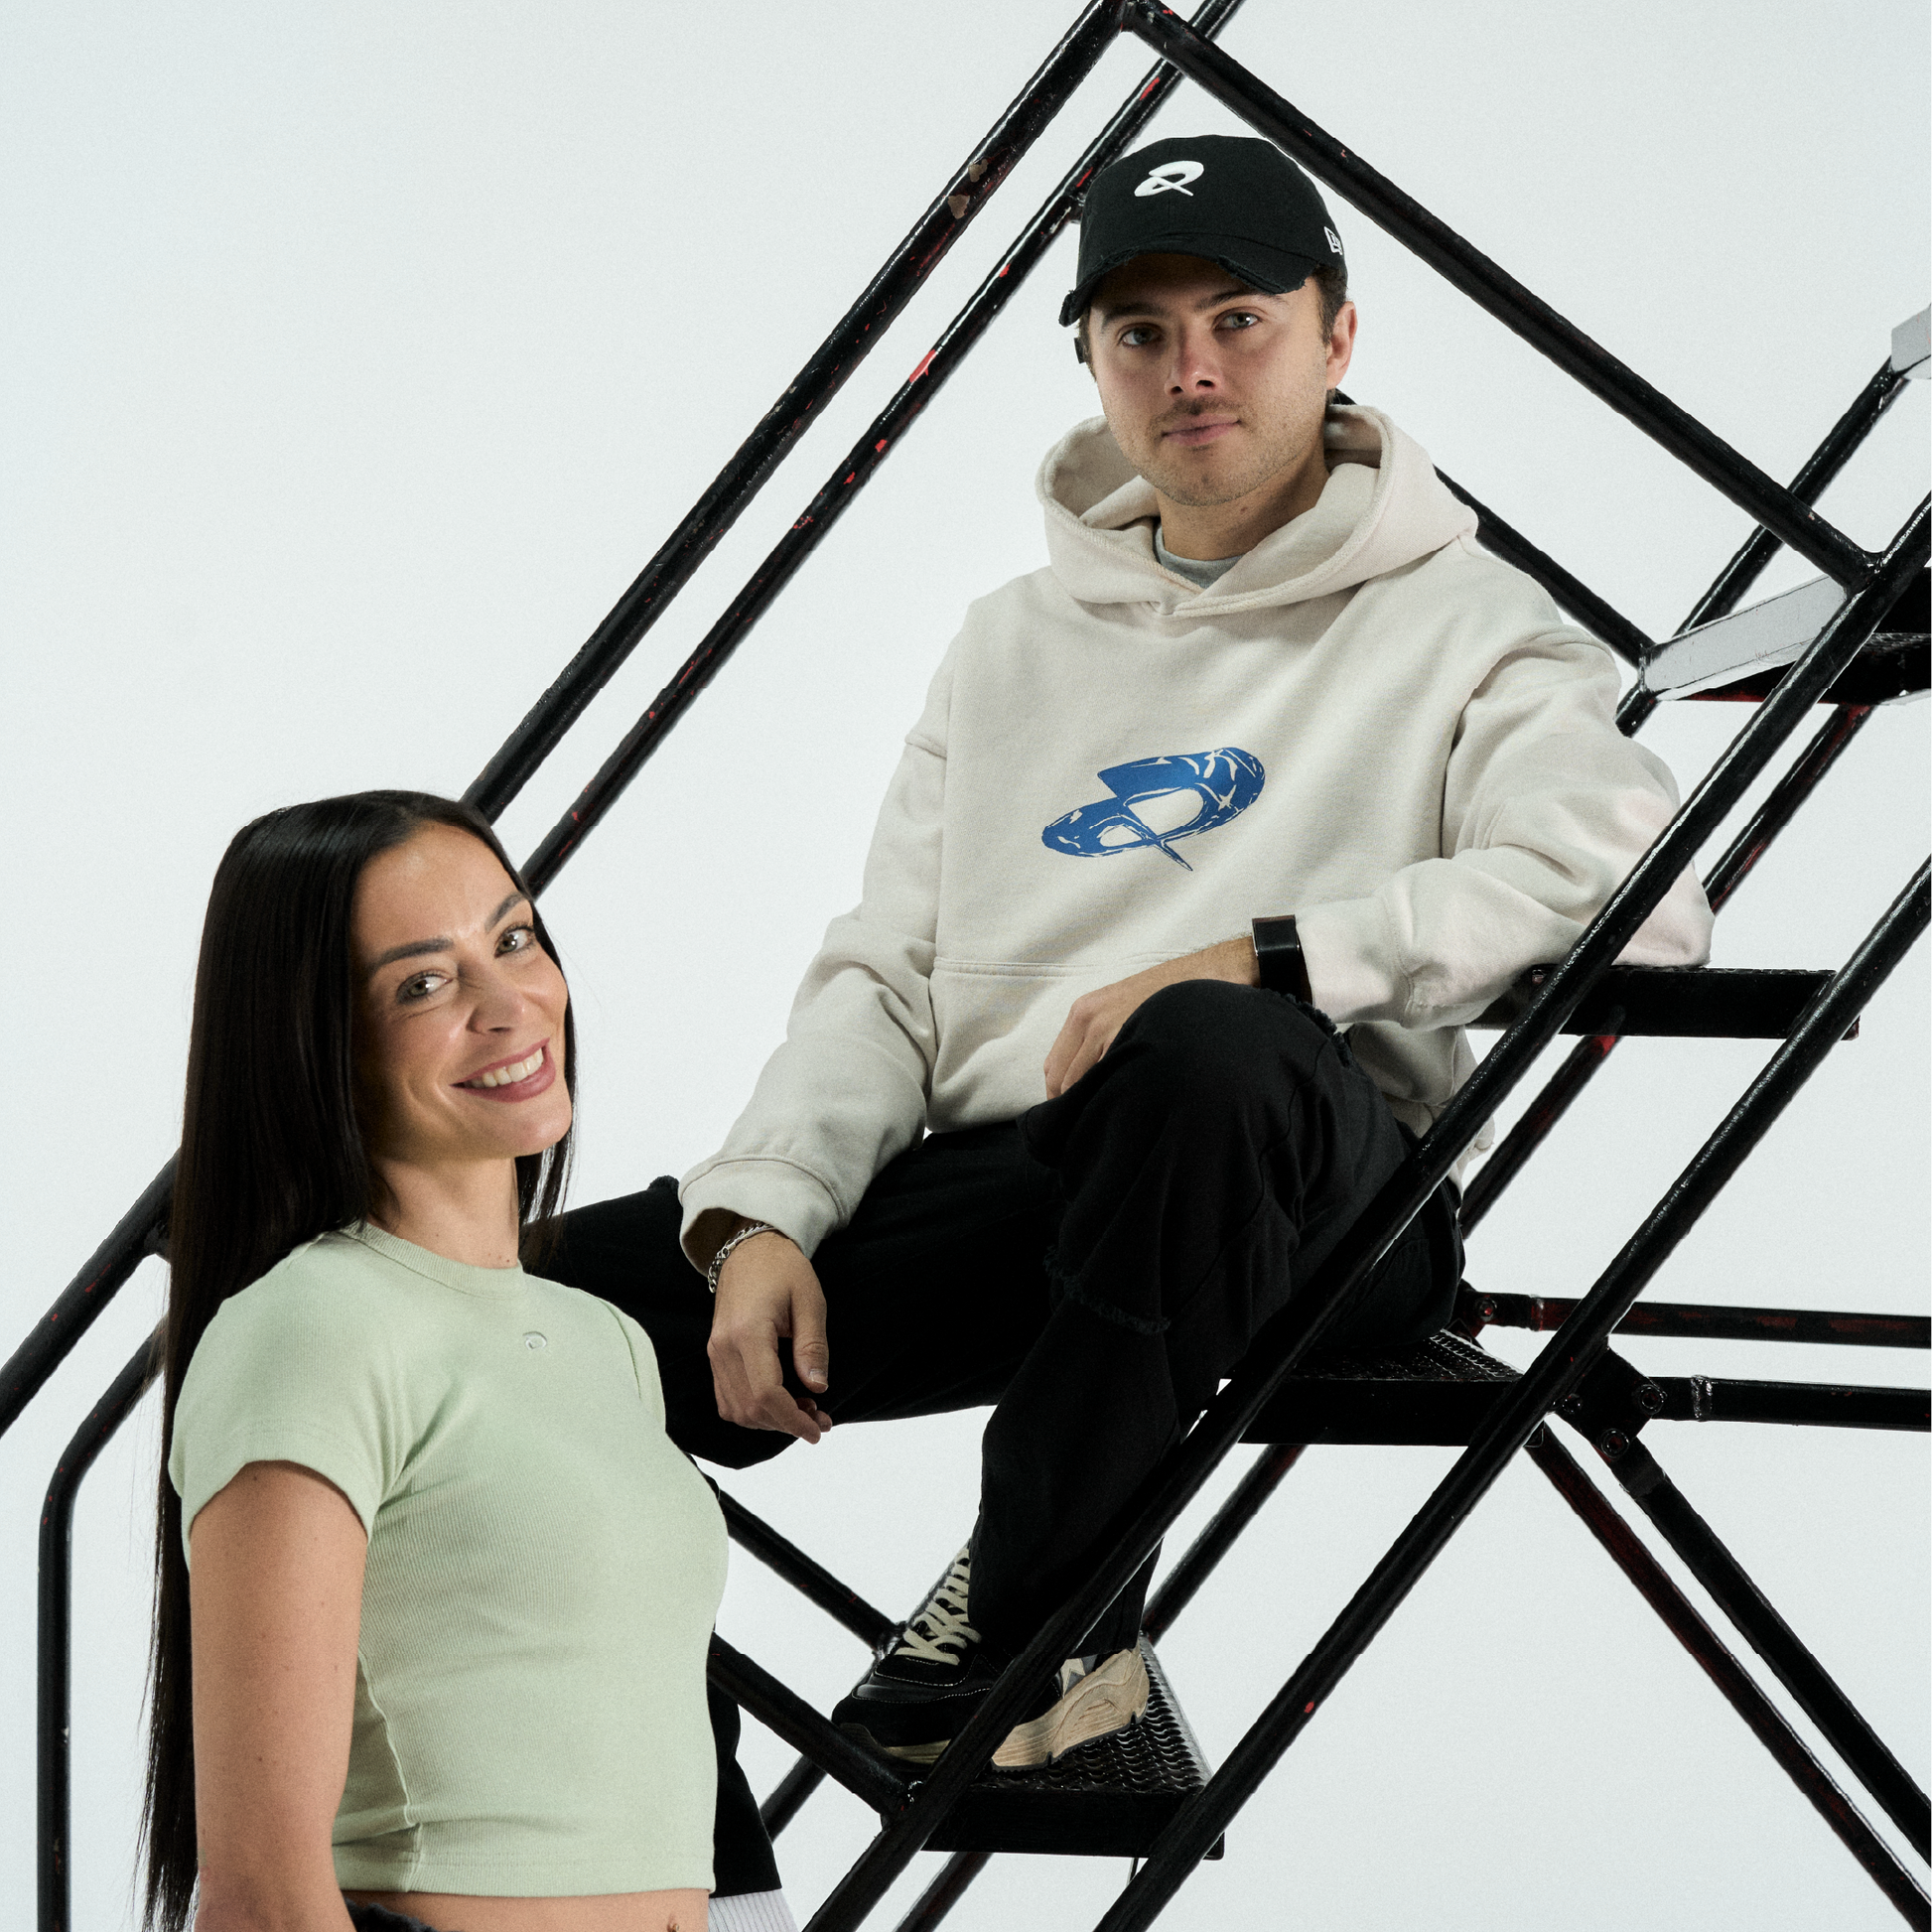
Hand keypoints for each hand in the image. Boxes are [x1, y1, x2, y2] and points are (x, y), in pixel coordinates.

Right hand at [706, 1227, 834, 1442]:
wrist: (750, 1249)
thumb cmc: (783, 1269)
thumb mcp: (810, 1301)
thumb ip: (813, 1346)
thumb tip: (818, 1388)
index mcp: (748, 1333)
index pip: (765, 1394)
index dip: (792, 1420)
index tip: (818, 1429)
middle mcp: (723, 1348)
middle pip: (749, 1409)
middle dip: (786, 1424)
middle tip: (820, 1418)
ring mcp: (715, 1353)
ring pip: (735, 1410)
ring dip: (769, 1421)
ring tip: (803, 1409)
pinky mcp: (715, 1355)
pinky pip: (727, 1399)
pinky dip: (752, 1410)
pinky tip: (780, 1402)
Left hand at [1043, 936, 1256, 1097]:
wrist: (1210, 975)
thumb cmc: (1171, 995)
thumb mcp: (1122, 1007)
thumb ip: (1099, 1038)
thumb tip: (1087, 1079)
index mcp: (1083, 1012)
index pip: (1054, 1066)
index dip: (1059, 1095)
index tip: (1072, 1111)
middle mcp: (1089, 1021)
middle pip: (1062, 1081)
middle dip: (1073, 1105)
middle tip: (1090, 1125)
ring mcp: (1109, 1031)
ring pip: (1085, 1086)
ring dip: (1095, 1104)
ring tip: (1113, 1118)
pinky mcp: (1134, 1041)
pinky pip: (1113, 1082)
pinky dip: (1117, 1097)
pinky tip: (1131, 1105)